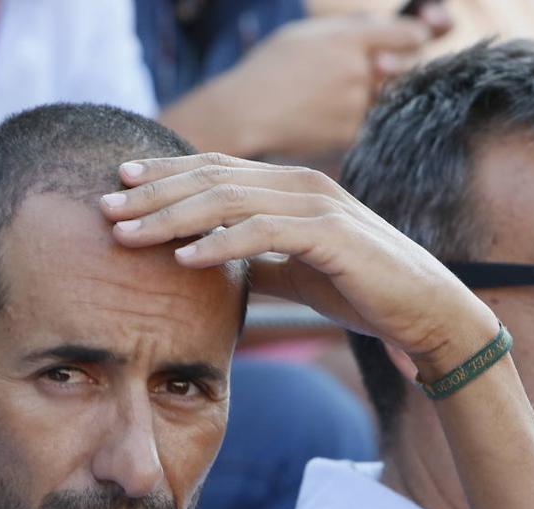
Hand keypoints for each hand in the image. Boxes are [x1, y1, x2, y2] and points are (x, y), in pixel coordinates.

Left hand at [100, 153, 497, 370]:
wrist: (427, 312)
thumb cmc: (365, 291)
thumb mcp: (299, 272)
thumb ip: (260, 261)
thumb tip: (213, 264)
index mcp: (292, 188)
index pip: (217, 170)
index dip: (166, 175)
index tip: (119, 187)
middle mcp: (302, 185)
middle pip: (212, 177)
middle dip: (153, 192)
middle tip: (105, 207)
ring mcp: (318, 206)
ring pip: (229, 199)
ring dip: (173, 217)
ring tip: (128, 234)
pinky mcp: (332, 236)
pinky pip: (264, 233)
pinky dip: (220, 244)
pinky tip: (184, 259)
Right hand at [214, 14, 439, 157]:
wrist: (245, 113)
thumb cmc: (272, 68)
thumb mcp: (309, 33)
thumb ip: (354, 30)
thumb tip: (395, 29)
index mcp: (348, 39)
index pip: (412, 36)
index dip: (416, 39)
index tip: (410, 44)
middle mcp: (357, 71)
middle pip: (407, 69)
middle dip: (395, 70)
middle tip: (366, 74)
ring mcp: (355, 106)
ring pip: (388, 99)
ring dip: (374, 96)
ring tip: (332, 97)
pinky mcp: (350, 134)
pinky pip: (371, 123)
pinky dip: (359, 119)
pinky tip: (328, 115)